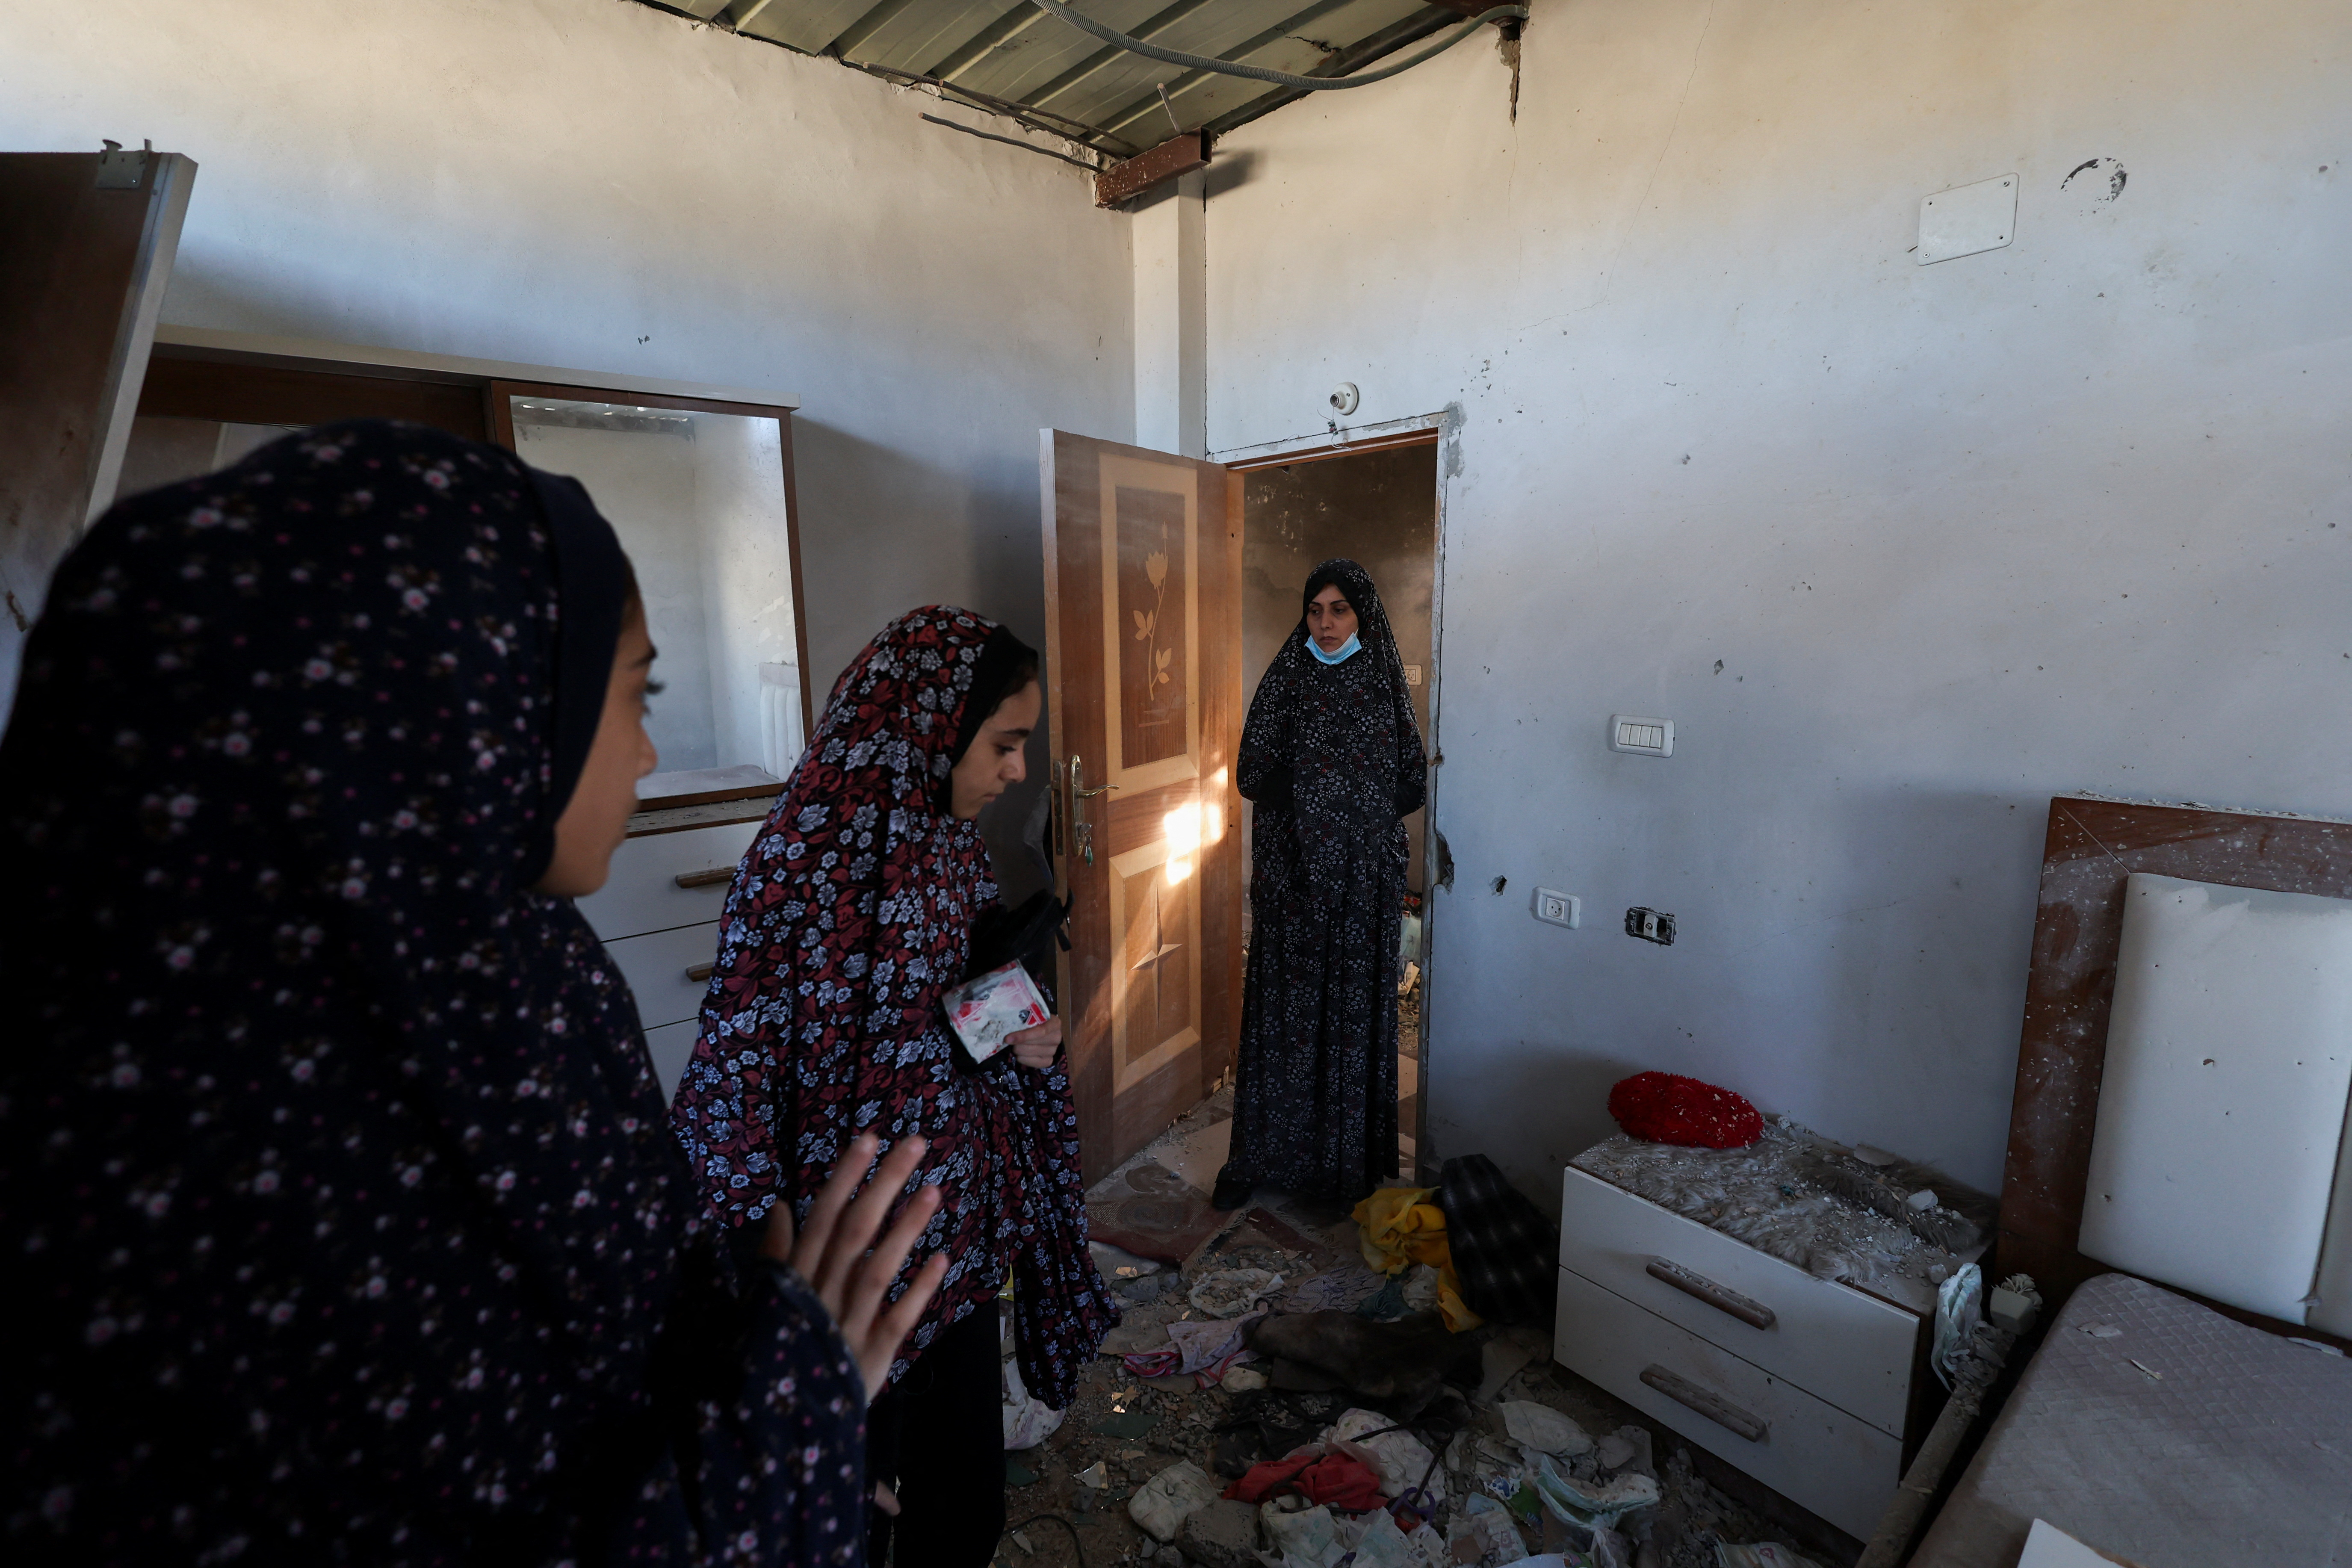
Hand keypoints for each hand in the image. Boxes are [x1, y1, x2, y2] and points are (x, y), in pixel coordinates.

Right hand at [761, 1132, 948, 1401]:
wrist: (774, 1428)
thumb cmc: (771, 1354)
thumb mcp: (762, 1301)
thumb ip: (775, 1255)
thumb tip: (781, 1206)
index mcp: (794, 1281)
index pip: (821, 1218)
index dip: (845, 1177)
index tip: (868, 1138)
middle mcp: (820, 1297)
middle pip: (854, 1232)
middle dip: (883, 1184)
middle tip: (916, 1143)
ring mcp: (846, 1327)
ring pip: (877, 1270)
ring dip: (906, 1229)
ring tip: (935, 1190)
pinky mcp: (870, 1358)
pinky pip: (897, 1321)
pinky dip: (919, 1291)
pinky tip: (943, 1261)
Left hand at [1008, 1016, 1062, 1070]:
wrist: (1039, 1030)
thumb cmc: (1032, 1020)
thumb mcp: (1029, 1015)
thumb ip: (1021, 1017)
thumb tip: (1006, 1024)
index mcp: (1054, 1023)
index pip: (1040, 1031)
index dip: (1023, 1036)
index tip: (1008, 1038)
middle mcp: (1056, 1037)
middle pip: (1033, 1044)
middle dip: (1017, 1043)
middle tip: (1009, 1040)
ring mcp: (1053, 1050)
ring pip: (1030, 1053)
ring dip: (1018, 1050)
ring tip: (1016, 1045)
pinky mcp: (1048, 1061)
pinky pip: (1032, 1063)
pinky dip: (1022, 1059)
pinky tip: (1020, 1054)